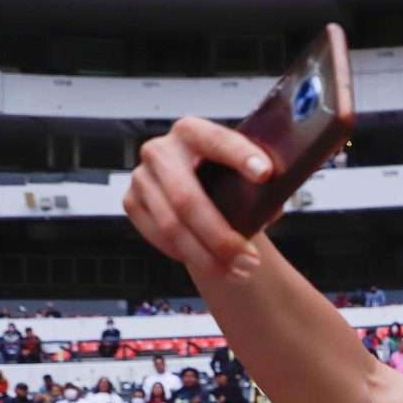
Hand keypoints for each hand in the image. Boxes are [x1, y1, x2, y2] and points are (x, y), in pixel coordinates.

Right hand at [124, 117, 273, 275]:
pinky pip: (160, 238)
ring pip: (172, 226)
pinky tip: (214, 266)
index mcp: (192, 132)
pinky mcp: (132, 202)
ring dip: (207, 257)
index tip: (265, 173)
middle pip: (186, 199)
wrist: (201, 188)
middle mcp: (161, 150)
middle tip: (250, 259)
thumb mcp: (245, 172)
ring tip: (239, 271)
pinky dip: (188, 256)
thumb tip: (270, 205)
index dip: (240, 156)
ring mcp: (142, 176)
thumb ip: (258, 183)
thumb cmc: (227, 179)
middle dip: (220, 237)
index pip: (216, 140)